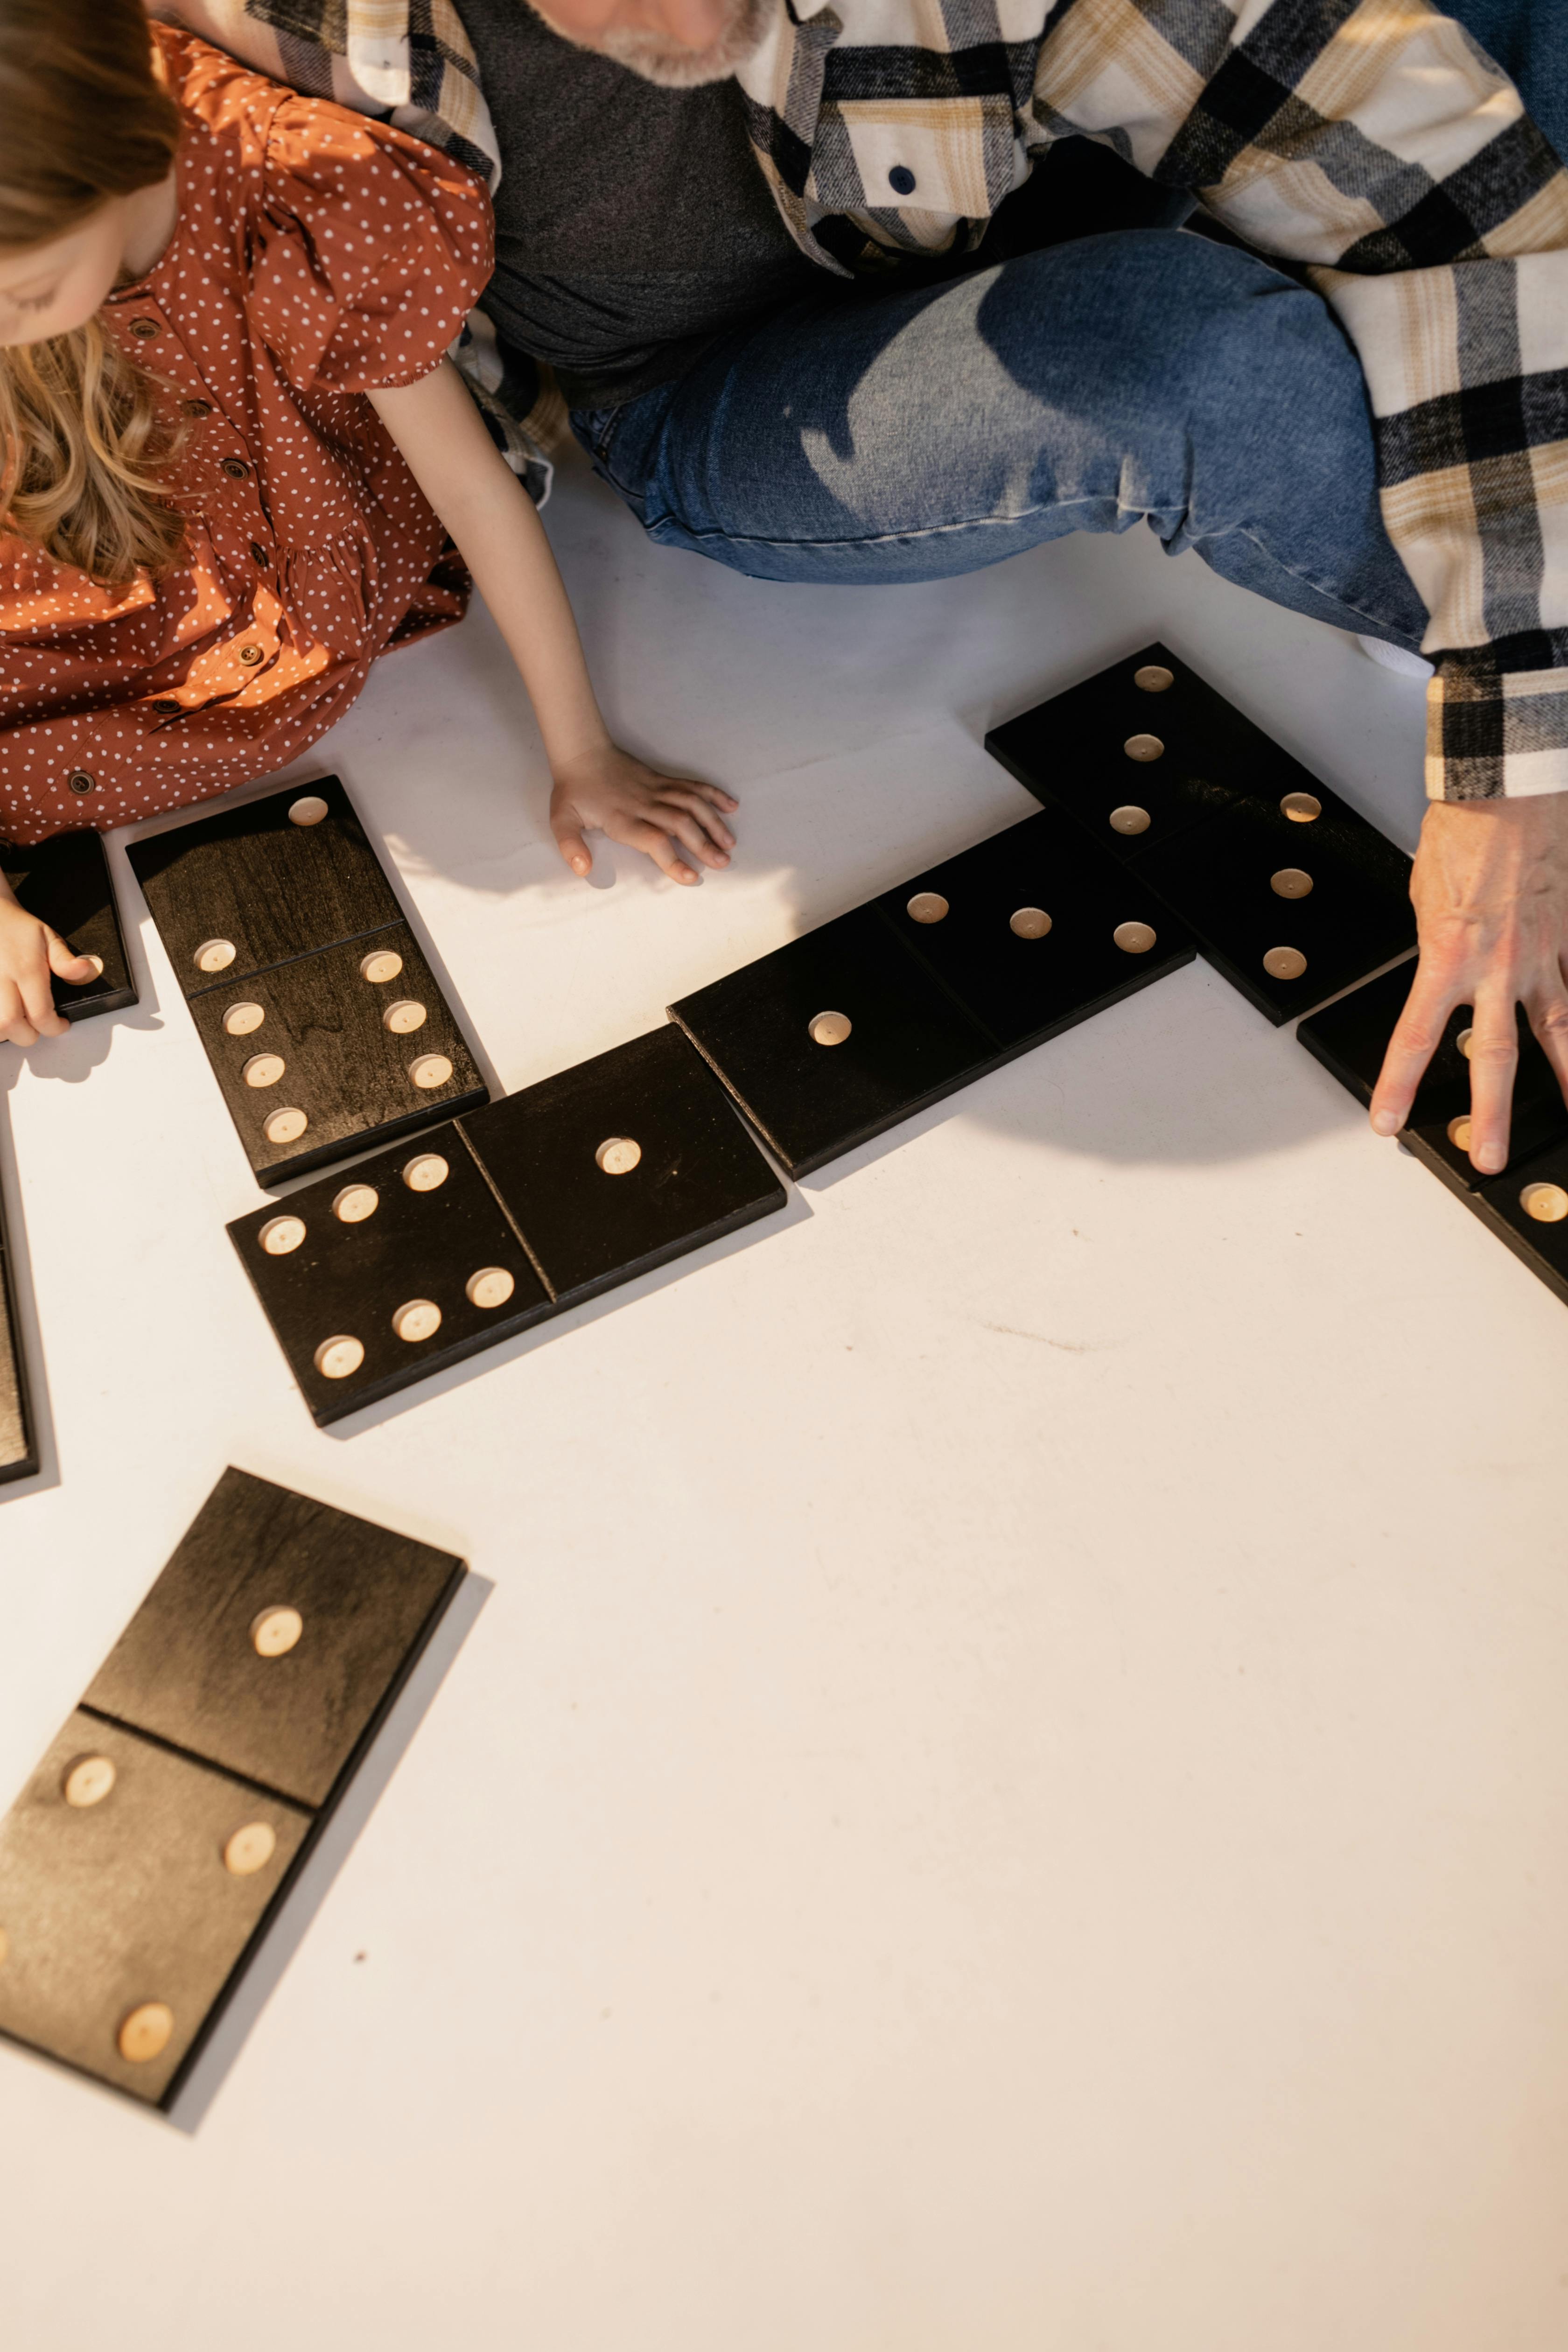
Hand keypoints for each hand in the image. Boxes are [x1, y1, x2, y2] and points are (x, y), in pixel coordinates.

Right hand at [0, 889, 97, 1047]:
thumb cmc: (17, 929)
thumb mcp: (47, 937)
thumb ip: (65, 960)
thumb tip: (85, 971)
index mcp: (26, 970)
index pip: (40, 1014)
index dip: (54, 1027)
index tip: (61, 1024)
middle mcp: (2, 980)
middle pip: (10, 1025)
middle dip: (28, 1035)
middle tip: (38, 1027)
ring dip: (6, 1032)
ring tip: (19, 1023)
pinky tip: (5, 1014)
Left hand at [549, 743, 737, 886]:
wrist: (581, 752)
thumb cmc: (573, 791)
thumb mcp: (561, 819)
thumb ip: (570, 846)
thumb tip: (581, 869)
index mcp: (622, 818)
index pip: (653, 840)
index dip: (673, 859)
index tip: (690, 877)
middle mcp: (644, 803)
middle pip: (680, 824)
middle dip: (704, 845)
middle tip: (722, 864)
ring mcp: (657, 789)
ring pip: (692, 804)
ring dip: (714, 823)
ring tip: (730, 844)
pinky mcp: (663, 779)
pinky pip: (692, 785)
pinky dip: (713, 794)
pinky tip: (731, 806)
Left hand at [1370, 795, 1567, 1171]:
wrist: (1508, 792)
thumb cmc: (1462, 833)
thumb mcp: (1425, 895)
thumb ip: (1436, 941)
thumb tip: (1445, 965)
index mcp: (1447, 956)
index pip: (1416, 1036)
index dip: (1398, 1084)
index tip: (1387, 1121)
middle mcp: (1498, 966)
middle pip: (1495, 1056)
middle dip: (1491, 1113)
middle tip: (1488, 1157)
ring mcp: (1543, 954)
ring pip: (1560, 1032)